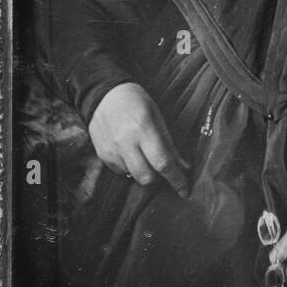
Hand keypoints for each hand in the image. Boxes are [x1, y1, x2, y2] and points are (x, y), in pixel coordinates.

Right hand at [87, 82, 189, 196]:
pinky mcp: (102, 155)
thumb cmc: (135, 102)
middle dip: (158, 178)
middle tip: (161, 167)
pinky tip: (129, 151)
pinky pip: (120, 171)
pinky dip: (129, 167)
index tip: (184, 191)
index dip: (176, 180)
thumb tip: (184, 166)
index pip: (163, 162)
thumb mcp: (157, 116)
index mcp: (144, 129)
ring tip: (142, 154)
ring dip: (143, 171)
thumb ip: (169, 144)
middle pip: (146, 177)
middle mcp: (126, 143)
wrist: (103, 95)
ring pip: (133, 176)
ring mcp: (112, 151)